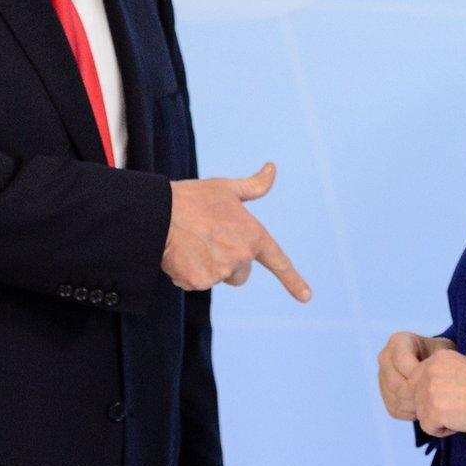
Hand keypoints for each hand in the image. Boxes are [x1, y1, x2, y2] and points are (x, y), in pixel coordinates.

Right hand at [162, 163, 311, 300]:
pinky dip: (186, 272)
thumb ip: (253, 185)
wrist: (158, 212)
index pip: (278, 261)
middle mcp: (241, 256)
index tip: (306, 297)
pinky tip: (178, 254)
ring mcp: (220, 271)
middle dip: (227, 264)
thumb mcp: (226, 188)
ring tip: (189, 243)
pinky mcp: (198, 282)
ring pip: (216, 278)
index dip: (294, 280)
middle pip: (240, 275)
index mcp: (253, 235)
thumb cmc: (193, 198)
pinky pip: (194, 283)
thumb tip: (272, 168)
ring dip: (205, 267)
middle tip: (206, 240)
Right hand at [376, 331, 453, 421]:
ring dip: (415, 406)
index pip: (402, 362)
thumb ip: (438, 360)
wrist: (436, 366)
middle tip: (437, 400)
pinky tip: (426, 409)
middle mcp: (385, 357)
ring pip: (395, 399)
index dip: (420, 375)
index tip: (438, 382)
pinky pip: (394, 409)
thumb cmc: (443, 356)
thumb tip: (431, 379)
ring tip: (434, 405)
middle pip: (397, 383)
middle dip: (418, 394)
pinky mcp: (384, 394)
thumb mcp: (445, 351)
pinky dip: (411, 413)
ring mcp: (382, 377)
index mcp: (398, 341)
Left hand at [409, 347, 465, 436]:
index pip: (419, 380)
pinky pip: (428, 428)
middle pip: (416, 397)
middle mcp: (430, 369)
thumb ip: (441, 376)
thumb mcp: (463, 370)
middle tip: (459, 406)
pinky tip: (462, 421)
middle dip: (433, 407)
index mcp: (438, 357)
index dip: (436, 394)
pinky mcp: (433, 410)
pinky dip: (444, 430)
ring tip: (463, 412)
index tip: (458, 395)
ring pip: (422, 413)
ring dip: (440, 419)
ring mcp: (429, 390)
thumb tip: (423, 394)